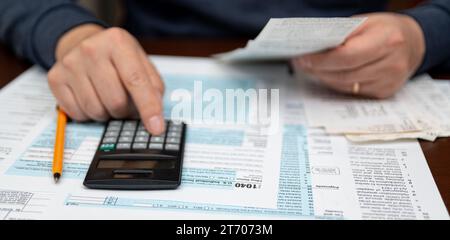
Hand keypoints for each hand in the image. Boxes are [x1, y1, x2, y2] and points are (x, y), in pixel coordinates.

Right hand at [48, 25, 164, 133]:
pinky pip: (78, 114)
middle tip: (126, 102)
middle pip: (116, 101)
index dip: (148, 108)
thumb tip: (154, 117)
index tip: (156, 129)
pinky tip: (92, 98)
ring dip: (107, 114)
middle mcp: (91, 49)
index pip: (136, 81)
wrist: (82, 43)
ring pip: (96, 111)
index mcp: (118, 42)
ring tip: (108, 98)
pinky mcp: (55, 78)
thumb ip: (153, 88)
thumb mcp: (141, 63)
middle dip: (125, 110)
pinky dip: (89, 114)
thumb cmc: (116, 57)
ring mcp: (70, 63)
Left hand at [292, 13, 424, 98]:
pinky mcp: (385, 93)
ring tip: (311, 69)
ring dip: (325, 78)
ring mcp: (390, 81)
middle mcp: (392, 64)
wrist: (414, 43)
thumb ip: (343, 34)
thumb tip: (314, 47)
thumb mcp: (366, 22)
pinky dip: (338, 84)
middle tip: (301, 64)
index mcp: (387, 40)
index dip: (321, 60)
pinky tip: (328, 75)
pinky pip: (354, 92)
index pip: (347, 56)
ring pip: (347, 86)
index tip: (303, 58)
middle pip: (345, 74)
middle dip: (319, 70)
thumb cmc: (385, 30)